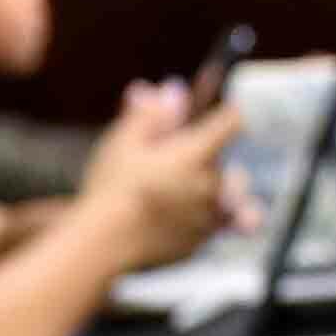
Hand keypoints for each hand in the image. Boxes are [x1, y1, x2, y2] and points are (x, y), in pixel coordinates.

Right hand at [73, 86, 243, 270]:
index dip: (230, 112)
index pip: (232, 121)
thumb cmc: (112, 188)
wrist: (103, 244)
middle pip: (226, 162)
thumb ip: (152, 114)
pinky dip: (201, 217)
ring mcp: (208, 218)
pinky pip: (212, 225)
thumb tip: (173, 91)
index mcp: (196, 154)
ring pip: (227, 196)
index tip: (223, 112)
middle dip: (208, 156)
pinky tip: (176, 213)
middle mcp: (211, 186)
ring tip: (183, 188)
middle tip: (177, 158)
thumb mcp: (124, 141)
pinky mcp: (198, 243)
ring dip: (214, 189)